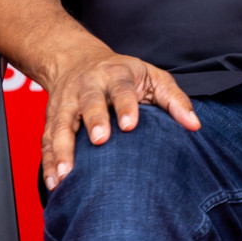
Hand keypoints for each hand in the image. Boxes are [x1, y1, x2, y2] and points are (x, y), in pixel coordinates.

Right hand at [39, 45, 199, 189]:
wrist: (75, 58)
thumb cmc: (122, 74)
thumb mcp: (152, 77)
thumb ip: (174, 99)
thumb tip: (194, 125)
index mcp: (115, 75)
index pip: (121, 89)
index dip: (126, 106)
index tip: (130, 125)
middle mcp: (88, 87)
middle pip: (89, 102)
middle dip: (94, 120)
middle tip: (100, 141)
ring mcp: (67, 103)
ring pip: (61, 125)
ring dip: (63, 149)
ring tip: (66, 174)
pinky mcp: (51, 118)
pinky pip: (47, 140)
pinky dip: (48, 161)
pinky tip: (54, 183)